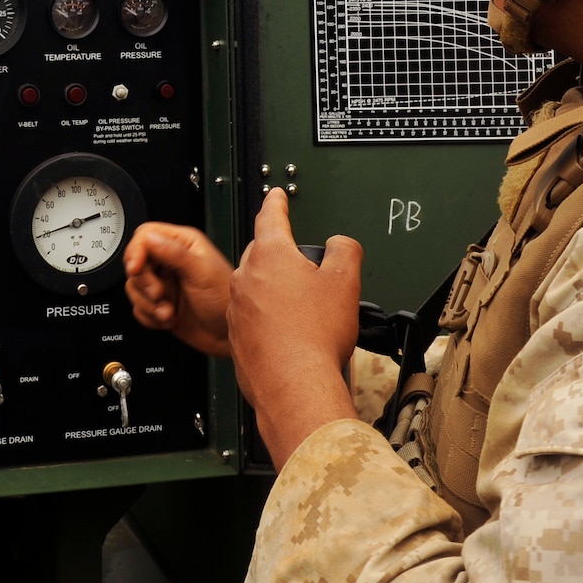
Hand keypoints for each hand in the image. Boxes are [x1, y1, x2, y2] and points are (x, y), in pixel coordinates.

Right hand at [123, 222, 234, 357]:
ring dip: (148, 304)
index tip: (136, 268)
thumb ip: (175, 254)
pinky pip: (139, 308)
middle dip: (144, 282)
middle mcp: (170, 261)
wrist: (228, 336)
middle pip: (135, 262)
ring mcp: (164, 284)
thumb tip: (150, 238)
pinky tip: (168, 319)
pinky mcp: (160, 304)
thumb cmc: (225, 301)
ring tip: (168, 311)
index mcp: (183, 244)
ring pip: (134, 286)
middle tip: (159, 294)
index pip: (145, 235)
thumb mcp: (202, 273)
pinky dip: (149, 317)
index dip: (136, 250)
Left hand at [229, 189, 362, 467]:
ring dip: (275, 294)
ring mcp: (237, 309)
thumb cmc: (315, 336)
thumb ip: (345, 250)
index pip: (270, 217)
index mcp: (270, 256)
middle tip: (307, 276)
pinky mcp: (236, 338)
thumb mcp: (346, 282)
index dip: (277, 203)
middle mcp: (245, 279)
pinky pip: (253, 320)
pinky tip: (291, 338)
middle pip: (263, 255)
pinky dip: (269, 323)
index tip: (276, 196)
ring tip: (304, 316)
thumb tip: (340, 245)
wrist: (295, 386)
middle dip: (281, 258)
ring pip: (256, 289)